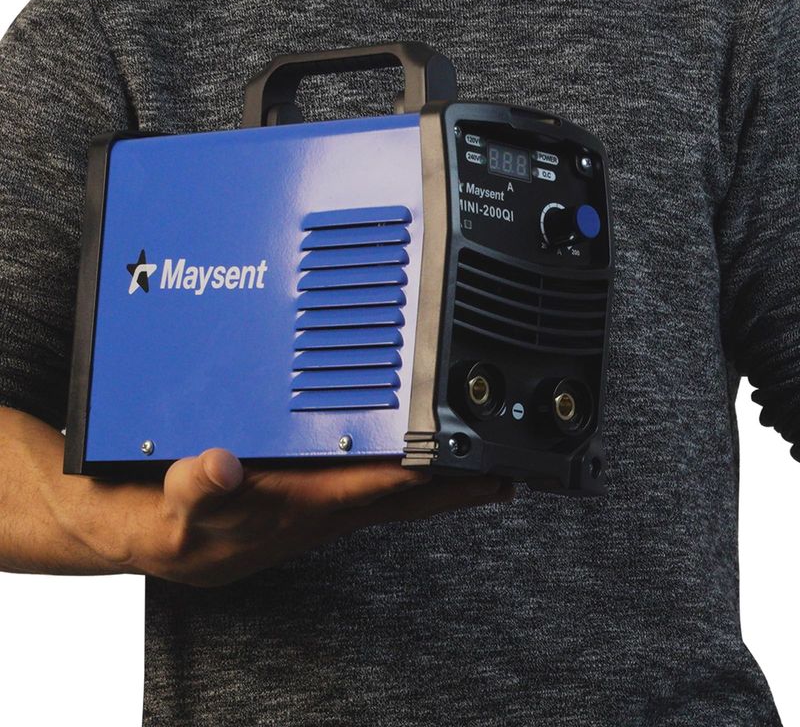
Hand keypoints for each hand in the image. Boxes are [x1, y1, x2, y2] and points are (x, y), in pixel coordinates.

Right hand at [105, 449, 513, 586]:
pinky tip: (420, 460)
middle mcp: (328, 505)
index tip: (463, 453)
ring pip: (400, 491)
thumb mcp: (180, 503)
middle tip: (507, 471)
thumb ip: (199, 484)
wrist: (175, 544)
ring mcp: (328, 502)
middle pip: (408, 494)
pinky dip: (409, 472)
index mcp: (306, 503)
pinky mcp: (320, 496)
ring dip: (443, 480)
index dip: (422, 468)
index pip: (376, 482)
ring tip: (482, 465)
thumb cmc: (186, 525)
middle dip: (459, 486)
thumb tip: (221, 465)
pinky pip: (378, 484)